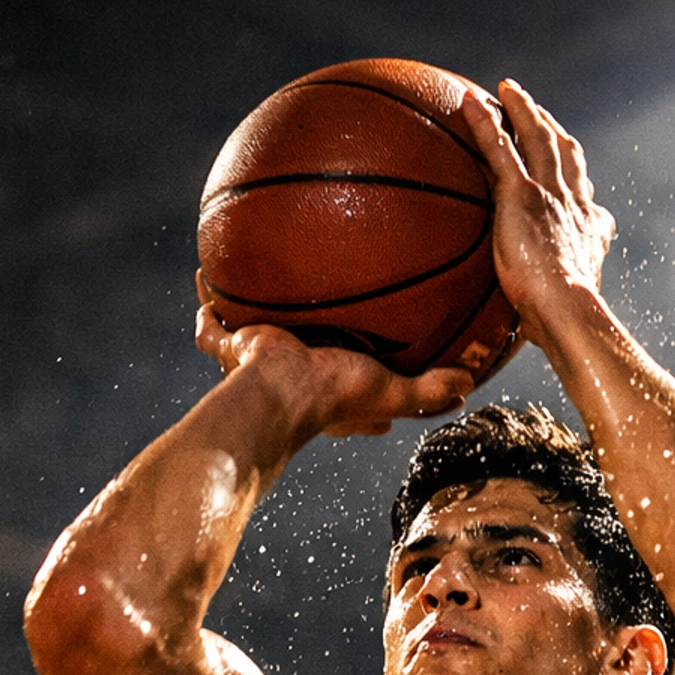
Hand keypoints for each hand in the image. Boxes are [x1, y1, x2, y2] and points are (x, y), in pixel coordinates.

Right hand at [195, 306, 472, 437]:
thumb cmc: (332, 395)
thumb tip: (469, 385)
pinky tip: (205, 270)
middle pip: (305, 358)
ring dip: (257, 317)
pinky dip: (207, 300)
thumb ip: (428, 389)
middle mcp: (294, 377)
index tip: (387, 379)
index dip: (375, 403)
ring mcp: (258, 362)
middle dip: (313, 345)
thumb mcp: (390, 391)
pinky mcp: (232, 346)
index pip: (360, 404)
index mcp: (331, 396)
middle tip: (326, 323)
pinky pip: (213, 322)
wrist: (276, 391)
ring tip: (261, 288)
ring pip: (256, 337)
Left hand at [461, 79, 615, 353]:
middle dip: (552, 128)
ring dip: (523, 110)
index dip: (579, 184)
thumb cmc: (565, 331)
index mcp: (589, 234)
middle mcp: (575, 207)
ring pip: (538, 138)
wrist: (570, 315)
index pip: (587, 202)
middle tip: (538, 112)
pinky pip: (500, 148)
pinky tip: (467, 103)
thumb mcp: (561, 320)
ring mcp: (551, 196)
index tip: (572, 176)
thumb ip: (544, 319)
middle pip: (566, 154)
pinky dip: (485, 122)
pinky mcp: (523, 195)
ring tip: (507, 91)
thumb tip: (528, 346)